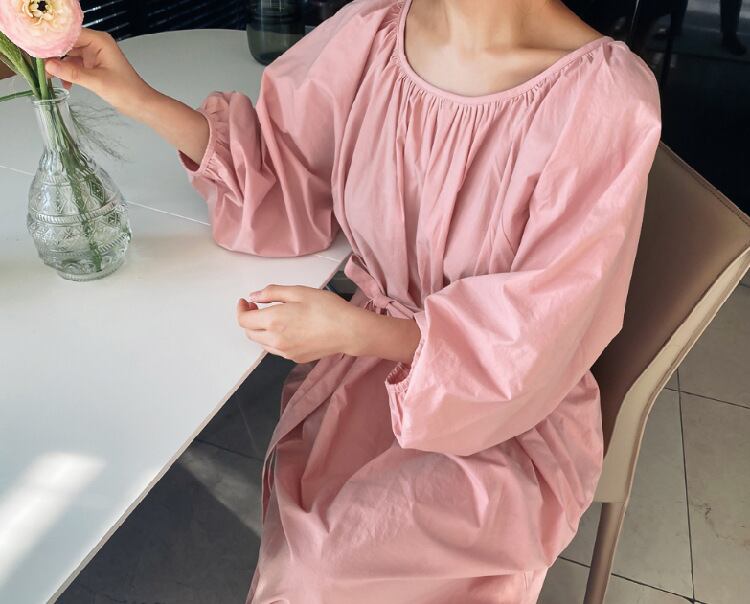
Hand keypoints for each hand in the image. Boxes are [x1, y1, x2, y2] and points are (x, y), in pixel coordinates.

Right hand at [44, 28, 154, 118]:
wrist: (141, 105)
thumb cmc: (126, 91)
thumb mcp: (97, 82)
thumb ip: (72, 73)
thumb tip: (48, 65)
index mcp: (99, 41)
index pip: (70, 34)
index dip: (53, 42)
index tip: (39, 52)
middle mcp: (96, 44)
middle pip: (67, 44)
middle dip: (54, 56)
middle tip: (42, 68)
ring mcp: (94, 55)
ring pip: (69, 56)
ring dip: (60, 67)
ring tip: (50, 79)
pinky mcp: (94, 66)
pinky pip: (75, 65)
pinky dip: (68, 73)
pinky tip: (65, 84)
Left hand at [236, 284, 361, 363]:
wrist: (348, 331)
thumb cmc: (326, 307)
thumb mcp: (298, 292)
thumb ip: (271, 293)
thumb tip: (253, 297)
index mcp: (273, 321)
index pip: (244, 320)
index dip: (241, 309)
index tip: (246, 301)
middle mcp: (275, 340)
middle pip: (250, 333)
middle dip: (249, 319)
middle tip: (257, 306)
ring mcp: (285, 352)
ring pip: (262, 343)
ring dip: (260, 330)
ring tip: (272, 317)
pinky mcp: (295, 358)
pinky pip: (276, 349)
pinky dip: (273, 339)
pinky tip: (286, 328)